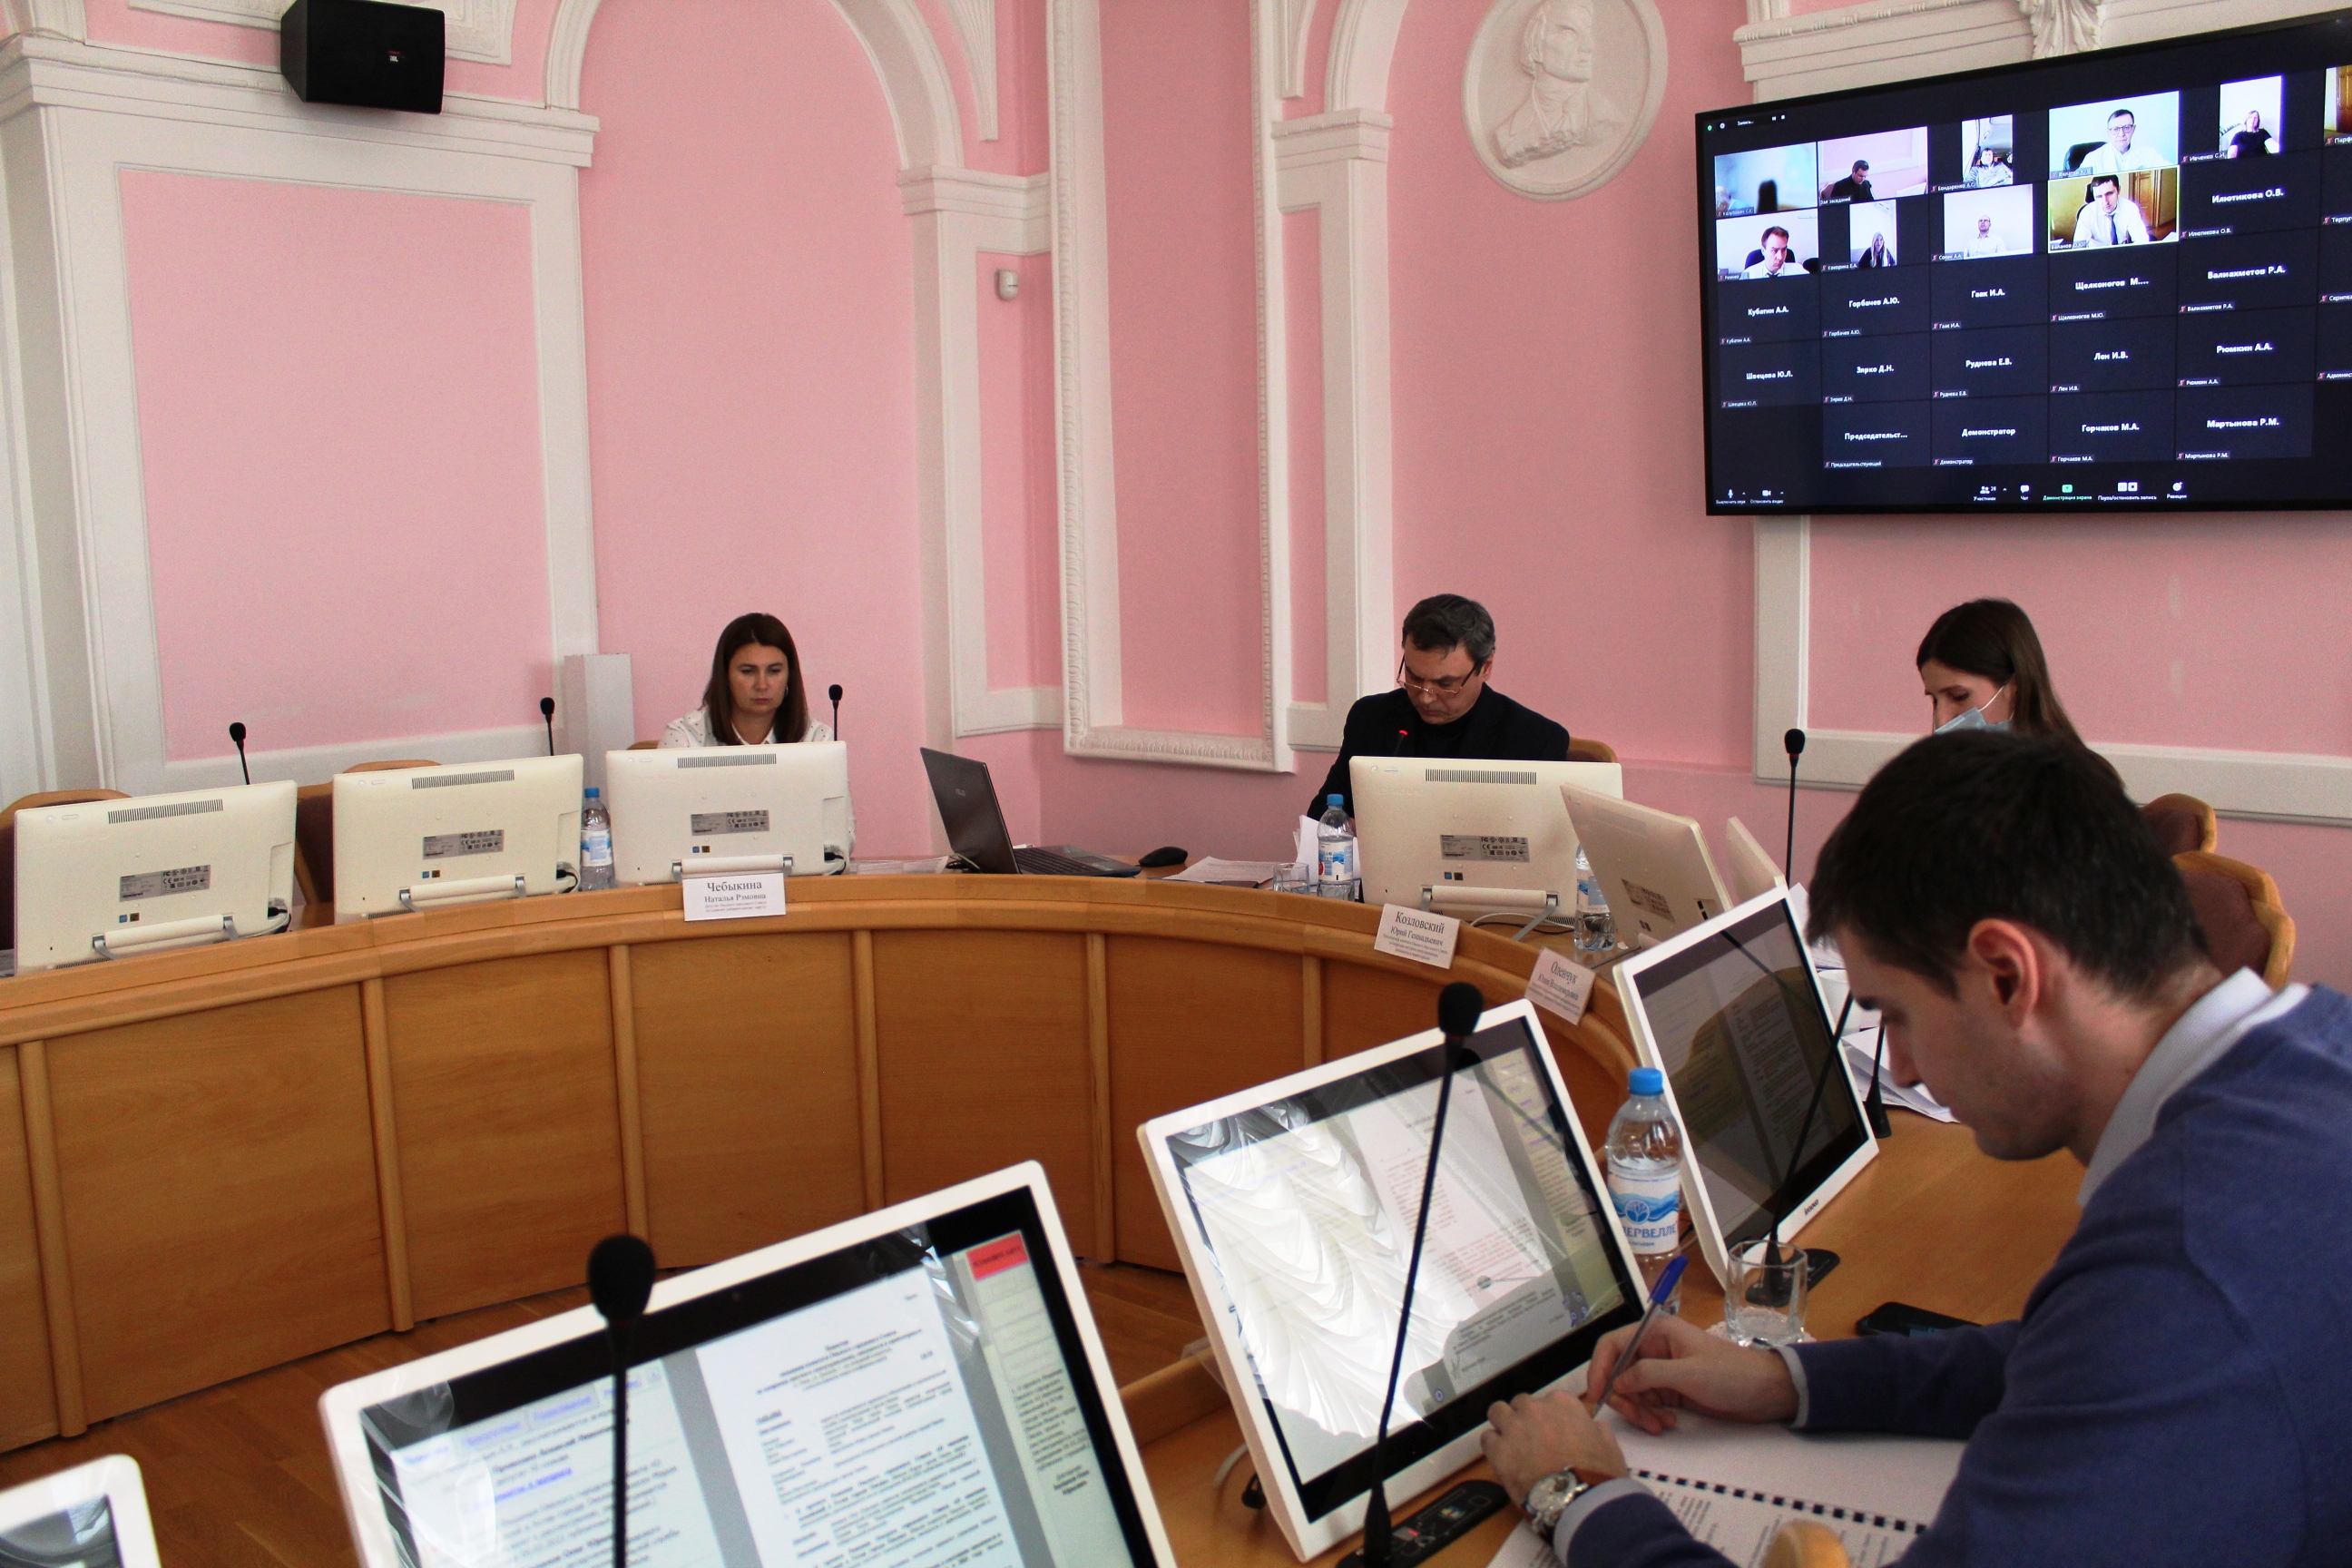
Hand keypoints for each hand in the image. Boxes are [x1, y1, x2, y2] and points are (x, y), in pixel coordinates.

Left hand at [1479, 1390, 1624, 1507]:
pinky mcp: (1498, 1450)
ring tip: (1512, 1445)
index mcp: (1562, 1403)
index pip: (1549, 1401)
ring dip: (1504, 1425)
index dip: (1550, 1418)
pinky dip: (1494, 1447)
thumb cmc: (1598, 1472)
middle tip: (1533, 1441)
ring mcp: (1513, 1427)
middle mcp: (1534, 1408)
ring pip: (1498, 1412)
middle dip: (1526, 1419)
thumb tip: (1588, 1426)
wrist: (1579, 1498)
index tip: (1553, 1433)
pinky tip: (1503, 1460)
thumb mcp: (1608, 1444)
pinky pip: (1487, 1438)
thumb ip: (1594, 1428)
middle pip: (1521, 1404)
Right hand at [1582, 1313, 1798, 1433]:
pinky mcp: (1670, 1391)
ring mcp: (1662, 1371)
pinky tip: (1668, 1423)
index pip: (1612, 1344)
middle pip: (1618, 1372)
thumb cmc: (1730, 1374)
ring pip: (1631, 1392)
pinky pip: (1647, 1404)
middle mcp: (1654, 1349)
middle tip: (1639, 1419)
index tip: (1597, 1396)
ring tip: (1659, 1425)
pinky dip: (1651, 1416)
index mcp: (1656, 1332)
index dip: (1599, 1368)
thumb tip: (1616, 1383)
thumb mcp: (1688, 1373)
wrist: (1766, 1392)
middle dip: (1624, 1398)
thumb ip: (1648, 1375)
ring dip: (1640, 1411)